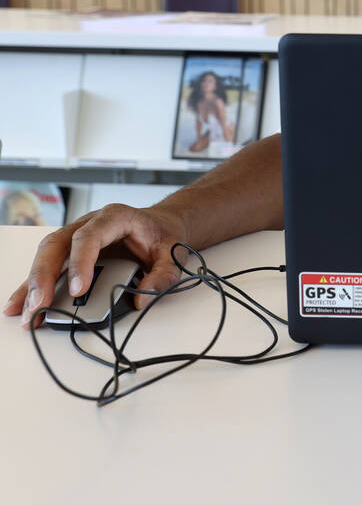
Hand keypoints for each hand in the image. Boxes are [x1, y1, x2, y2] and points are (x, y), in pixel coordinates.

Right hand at [3, 205, 186, 328]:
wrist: (161, 224)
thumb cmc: (162, 235)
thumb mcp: (174, 252)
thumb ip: (163, 275)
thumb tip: (143, 298)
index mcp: (115, 217)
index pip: (89, 236)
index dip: (80, 262)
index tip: (78, 290)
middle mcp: (90, 223)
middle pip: (57, 244)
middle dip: (44, 276)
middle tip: (39, 305)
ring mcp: (76, 235)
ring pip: (46, 255)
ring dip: (33, 284)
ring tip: (26, 312)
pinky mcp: (71, 251)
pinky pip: (47, 266)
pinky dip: (32, 285)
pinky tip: (20, 304)